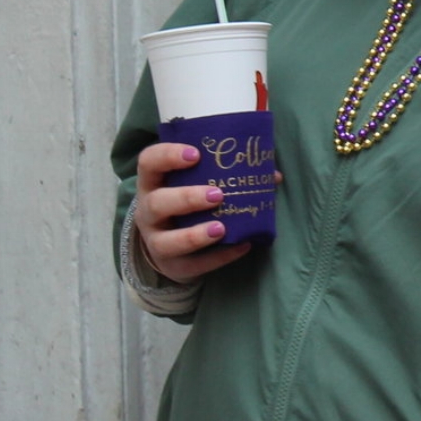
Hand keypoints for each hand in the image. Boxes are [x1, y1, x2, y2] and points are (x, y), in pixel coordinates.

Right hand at [133, 141, 270, 281]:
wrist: (171, 246)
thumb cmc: (187, 204)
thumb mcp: (195, 184)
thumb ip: (226, 174)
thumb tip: (272, 175)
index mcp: (153, 182)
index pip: (149, 162)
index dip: (168, 156)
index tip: (196, 154)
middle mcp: (148, 212)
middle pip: (156, 203)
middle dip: (186, 198)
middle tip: (217, 195)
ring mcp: (156, 241)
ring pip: (166, 241)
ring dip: (194, 235)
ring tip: (222, 228)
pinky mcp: (173, 266)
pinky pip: (193, 265)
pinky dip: (219, 257)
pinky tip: (242, 246)